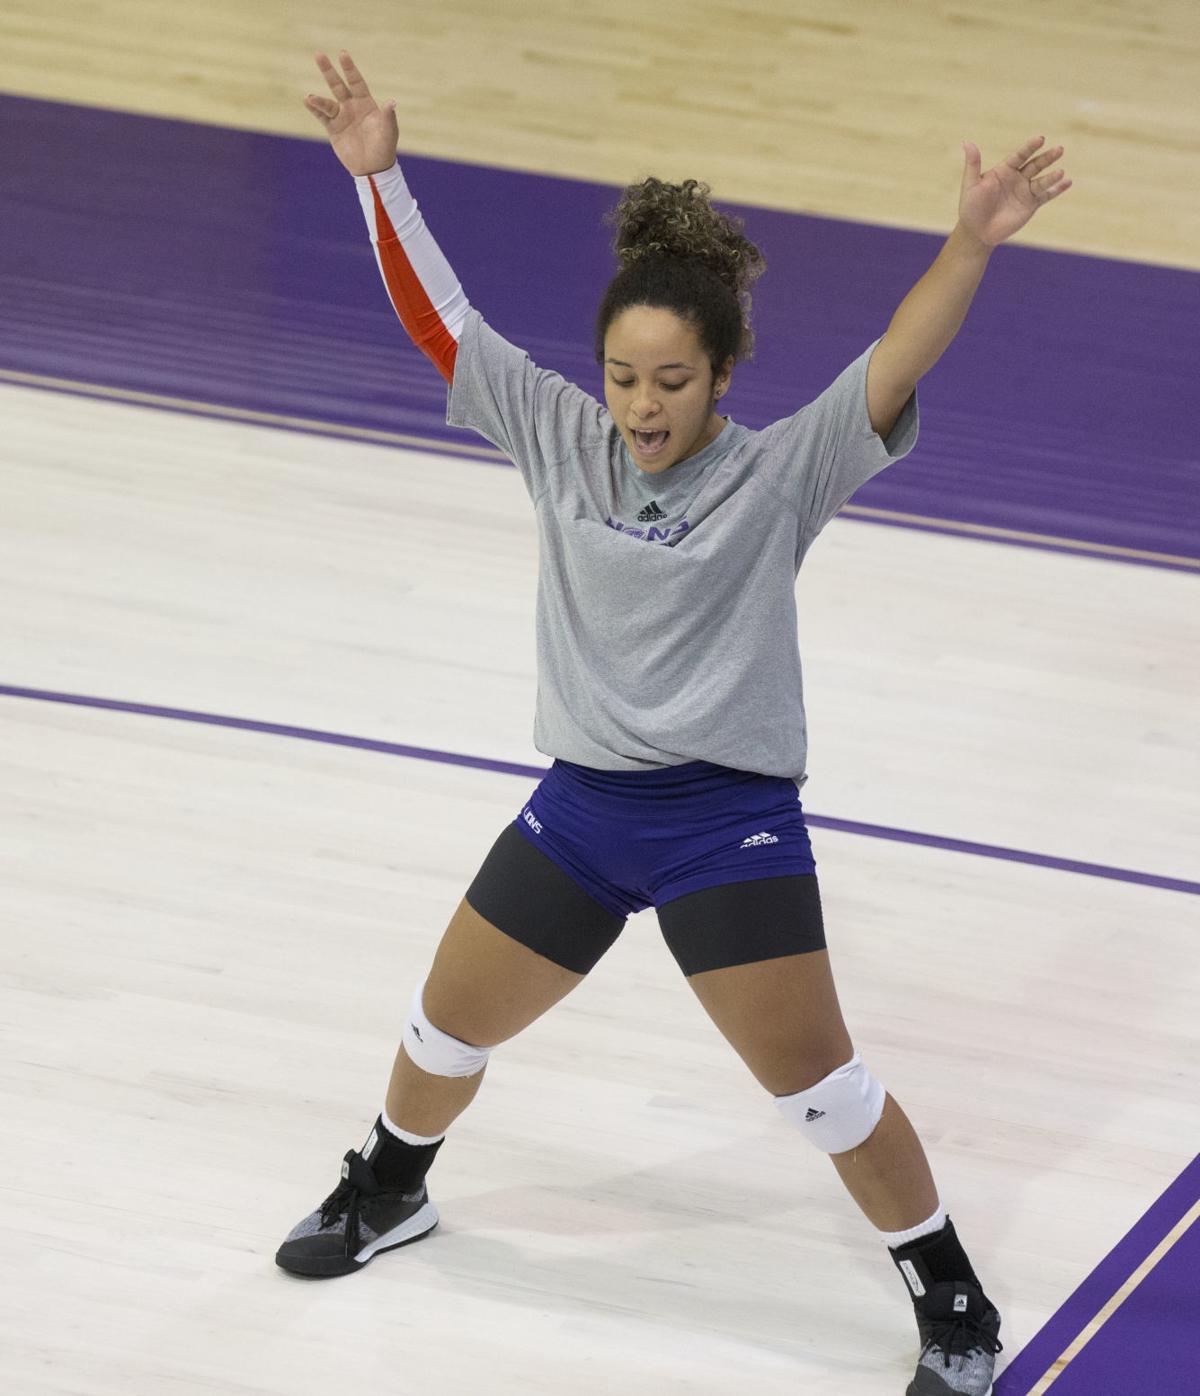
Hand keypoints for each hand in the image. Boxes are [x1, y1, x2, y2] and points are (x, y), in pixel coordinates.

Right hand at [304, 51, 398, 176]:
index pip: (356, 82)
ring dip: (318, 99)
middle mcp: (352, 107)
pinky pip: (321, 116)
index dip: (350, 69)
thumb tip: (392, 102)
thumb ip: (388, 117)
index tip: (342, 54)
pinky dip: (314, 109)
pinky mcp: (333, 129)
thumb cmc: (384, 149)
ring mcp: (341, 117)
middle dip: (329, 71)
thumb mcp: (389, 133)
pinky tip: (307, 101)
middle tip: (319, 55)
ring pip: (327, 102)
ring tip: (311, 97)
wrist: (373, 168)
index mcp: (366, 104)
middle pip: (338, 86)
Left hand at [957, 136, 1071, 247]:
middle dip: (1047, 158)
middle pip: (1035, 165)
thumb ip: (973, 163)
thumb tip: (967, 142)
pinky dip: (1057, 190)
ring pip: (1042, 180)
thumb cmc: (971, 207)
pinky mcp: (1031, 205)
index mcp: (1004, 170)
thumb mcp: (971, 184)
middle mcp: (1017, 178)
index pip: (1020, 155)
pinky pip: (1046, 195)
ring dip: (1052, 176)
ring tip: (1060, 172)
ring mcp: (1025, 191)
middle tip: (1059, 149)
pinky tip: (1067, 183)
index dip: (1030, 148)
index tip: (1040, 139)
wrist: (977, 232)